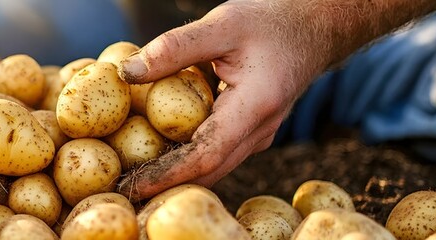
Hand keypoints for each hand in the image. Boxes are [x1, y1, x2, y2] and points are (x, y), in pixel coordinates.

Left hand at [116, 1, 337, 200]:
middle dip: (164, 184)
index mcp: (255, 107)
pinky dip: (185, 157)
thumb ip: (174, 47)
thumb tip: (127, 73)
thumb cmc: (269, 21)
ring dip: (174, 173)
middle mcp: (259, 132)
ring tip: (131, 175)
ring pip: (212, 166)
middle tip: (122, 187)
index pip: (206, 155)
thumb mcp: (222, 24)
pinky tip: (154, 151)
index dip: (168, 174)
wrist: (313, 27)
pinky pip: (215, 153)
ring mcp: (256, 137)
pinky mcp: (248, 133)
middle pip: (207, 171)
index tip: (134, 185)